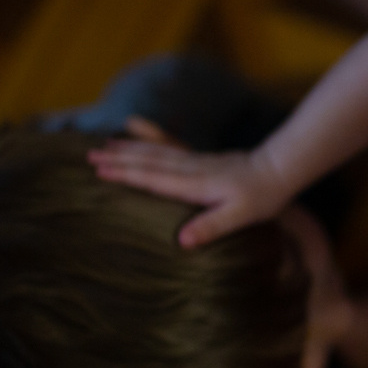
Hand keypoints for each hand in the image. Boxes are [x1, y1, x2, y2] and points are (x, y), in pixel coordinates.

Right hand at [88, 118, 289, 246]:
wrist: (279, 169)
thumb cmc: (261, 197)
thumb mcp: (240, 217)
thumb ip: (212, 227)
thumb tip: (182, 241)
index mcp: (196, 184)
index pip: (153, 179)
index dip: (126, 175)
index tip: (99, 171)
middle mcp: (191, 169)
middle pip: (148, 162)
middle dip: (118, 159)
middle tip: (87, 156)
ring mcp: (195, 161)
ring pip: (155, 152)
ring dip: (128, 148)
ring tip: (103, 145)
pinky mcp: (200, 159)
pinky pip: (168, 146)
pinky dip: (149, 137)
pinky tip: (137, 126)